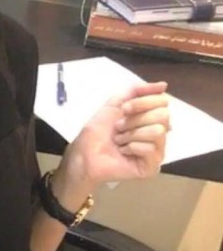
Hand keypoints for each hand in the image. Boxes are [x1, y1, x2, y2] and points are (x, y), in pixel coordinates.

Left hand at [51, 82, 170, 207]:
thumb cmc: (99, 130)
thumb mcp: (115, 103)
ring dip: (132, 133)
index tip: (124, 109)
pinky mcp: (153, 166)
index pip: (162, 102)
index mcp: (150, 117)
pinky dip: (132, 147)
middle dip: (135, 119)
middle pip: (163, 116)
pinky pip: (152, 149)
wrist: (86, 152)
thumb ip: (137, 90)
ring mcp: (157, 150)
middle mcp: (158, 132)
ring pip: (158, 131)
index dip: (142, 103)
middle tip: (119, 127)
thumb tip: (163, 84)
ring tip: (119, 140)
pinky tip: (124, 152)